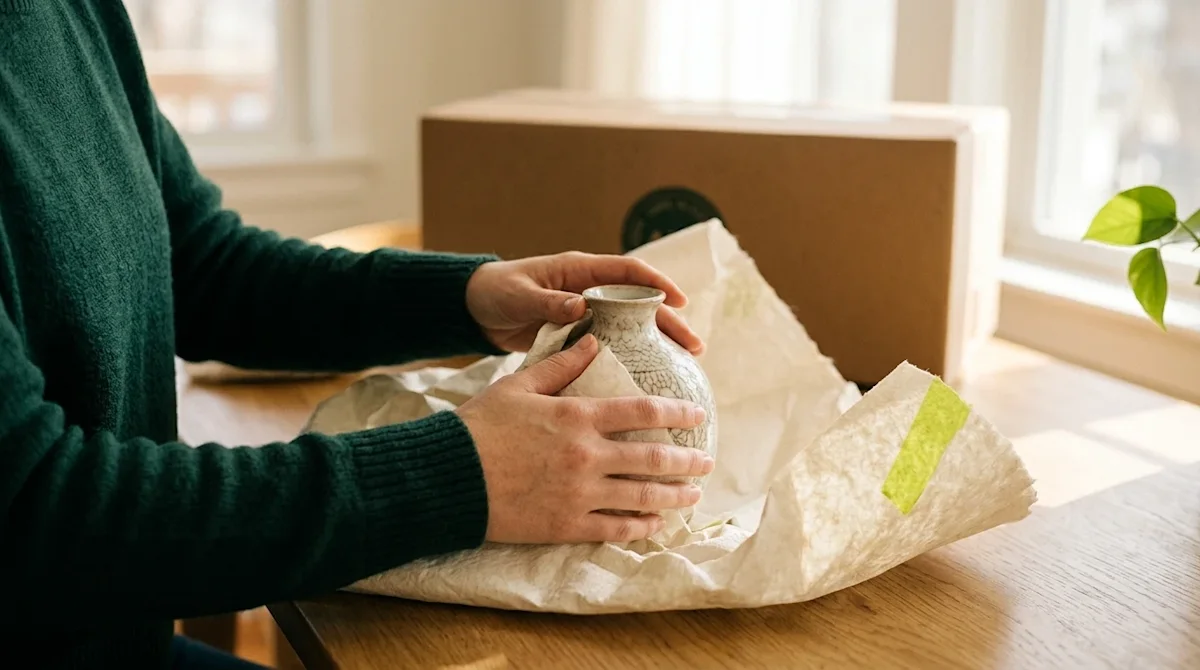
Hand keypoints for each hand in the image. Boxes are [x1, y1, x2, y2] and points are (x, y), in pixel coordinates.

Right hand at [456, 334, 713, 543]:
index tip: (698, 413)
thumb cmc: (479, 427)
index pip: (641, 410)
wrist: (448, 478)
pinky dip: (640, 526)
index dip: (676, 411)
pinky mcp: (566, 525)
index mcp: (577, 417)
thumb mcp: (518, 386)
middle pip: (652, 458)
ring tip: (692, 494)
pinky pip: (614, 528)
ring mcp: (579, 494)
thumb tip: (593, 340)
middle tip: (706, 461)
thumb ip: (560, 365)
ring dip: (673, 495)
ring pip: (641, 496)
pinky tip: (655, 523)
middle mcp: (586, 456)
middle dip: (686, 461)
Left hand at [465, 251, 703, 353]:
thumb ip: (548, 302)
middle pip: (639, 304)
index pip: (628, 272)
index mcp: (580, 271)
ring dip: (656, 344)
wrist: (476, 308)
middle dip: (669, 322)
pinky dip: (630, 358)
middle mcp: (590, 290)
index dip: (656, 283)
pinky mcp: (578, 333)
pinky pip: (612, 344)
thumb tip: (579, 305)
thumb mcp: (520, 295)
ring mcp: (587, 312)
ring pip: (631, 327)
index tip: (680, 300)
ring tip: (684, 366)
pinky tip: (647, 379)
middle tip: (695, 347)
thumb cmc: (497, 292)